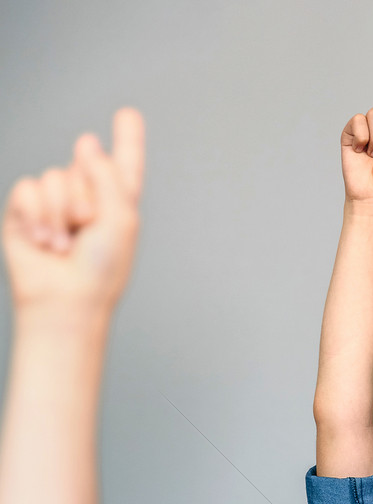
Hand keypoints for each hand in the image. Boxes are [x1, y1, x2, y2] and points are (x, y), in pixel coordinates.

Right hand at [2, 107, 144, 312]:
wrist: (66, 300)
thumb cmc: (100, 271)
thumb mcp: (120, 218)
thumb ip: (108, 174)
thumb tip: (87, 142)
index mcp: (116, 206)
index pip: (123, 166)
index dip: (127, 140)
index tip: (128, 115)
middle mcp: (86, 201)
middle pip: (84, 163)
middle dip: (86, 194)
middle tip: (87, 229)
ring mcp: (54, 205)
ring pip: (54, 176)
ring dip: (60, 211)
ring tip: (64, 244)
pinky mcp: (25, 213)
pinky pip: (27, 188)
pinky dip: (36, 215)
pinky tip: (43, 241)